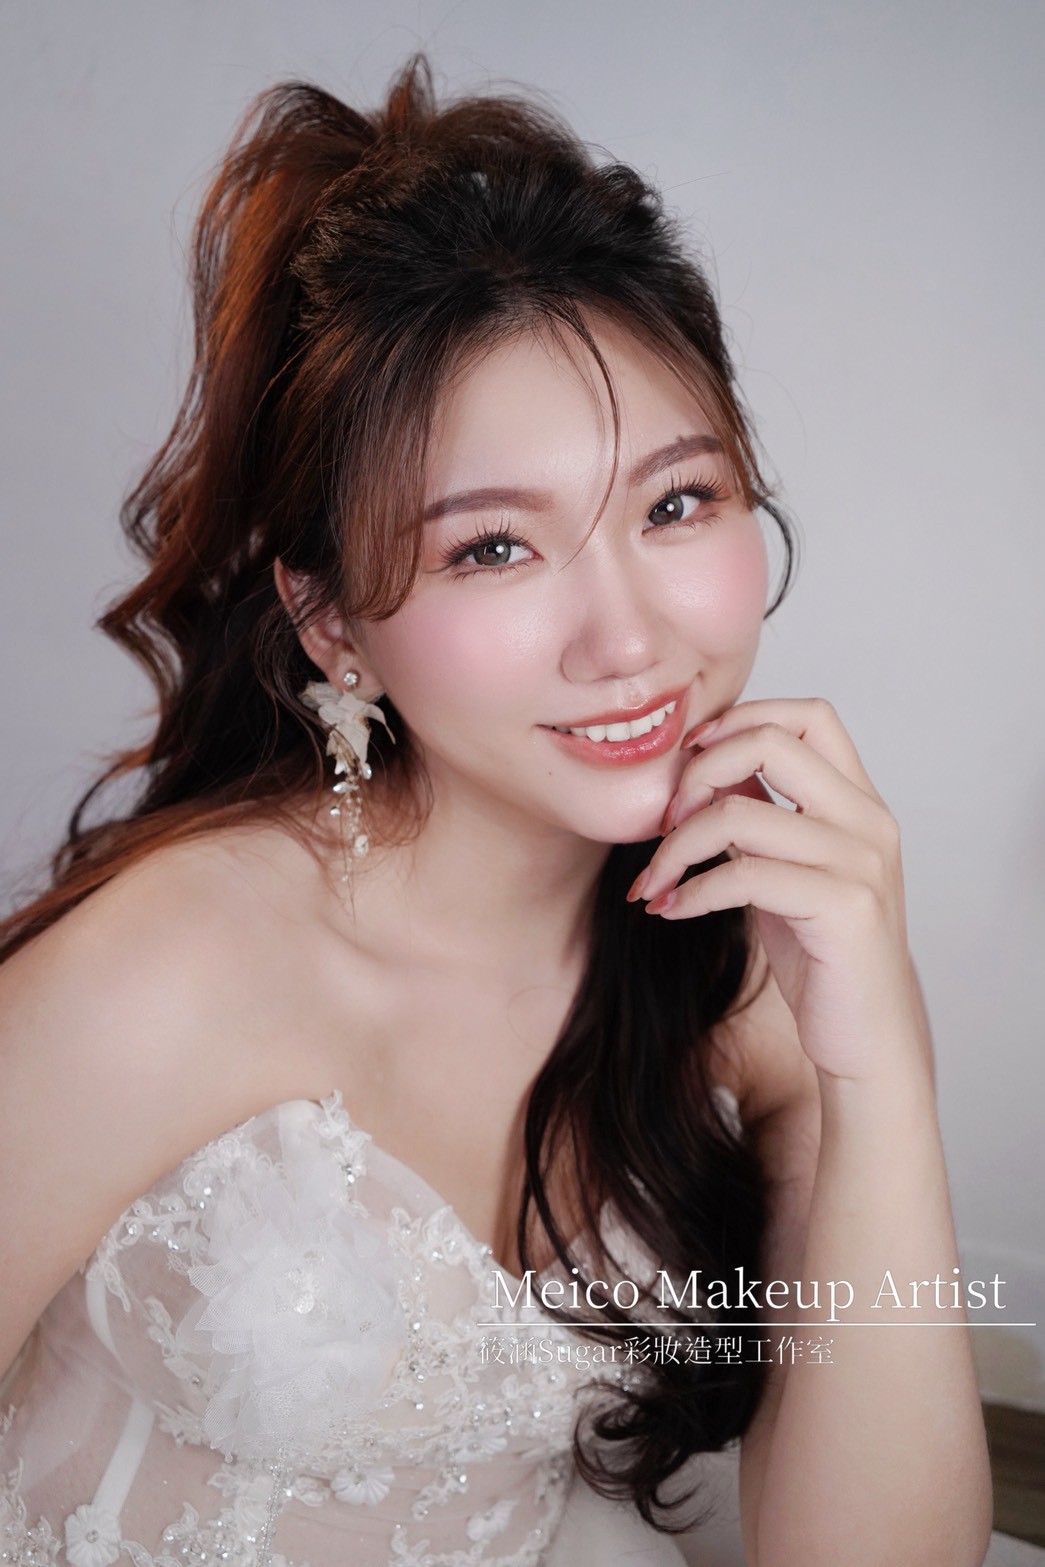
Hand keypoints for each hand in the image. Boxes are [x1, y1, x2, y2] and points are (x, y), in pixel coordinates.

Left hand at [627, 698, 926, 1083]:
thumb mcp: (788, 872)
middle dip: (698, 774)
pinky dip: (690, 890)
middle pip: (772, 742)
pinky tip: (672, 908)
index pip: (808, 716)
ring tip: (654, 881)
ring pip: (739, 814)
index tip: (691, 762)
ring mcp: (860, 862)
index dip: (740, 721)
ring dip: (676, 847)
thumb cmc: (824, 956)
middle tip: (665, 821)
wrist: (869, 1039)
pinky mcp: (845, 908)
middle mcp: (869, 821)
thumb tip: (701, 776)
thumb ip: (760, 820)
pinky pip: (743, 876)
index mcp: (859, 802)